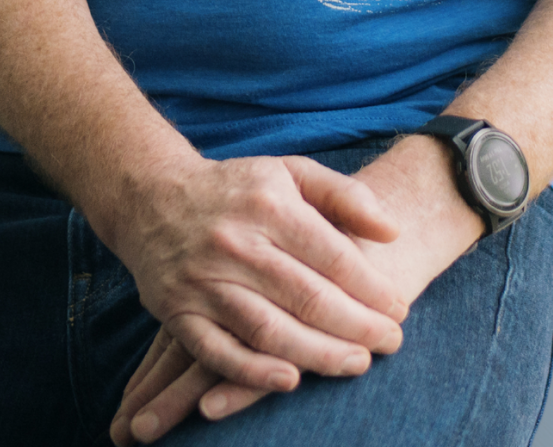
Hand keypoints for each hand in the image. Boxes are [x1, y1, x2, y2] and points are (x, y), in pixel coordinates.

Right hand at [112, 137, 487, 442]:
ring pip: (267, 329)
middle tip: (391, 343)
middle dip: (356, 326)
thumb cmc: (238, 189)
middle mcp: (235, 244)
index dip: (371, 288)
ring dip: (317, 354)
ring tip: (357, 364)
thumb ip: (346, 196)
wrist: (153, 198)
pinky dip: (252, 372)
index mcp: (269, 205)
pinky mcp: (177, 313)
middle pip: (306, 297)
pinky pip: (216, 351)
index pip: (332, 255)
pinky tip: (290, 380)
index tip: (400, 309)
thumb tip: (393, 230)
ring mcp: (203, 281)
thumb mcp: (292, 171)